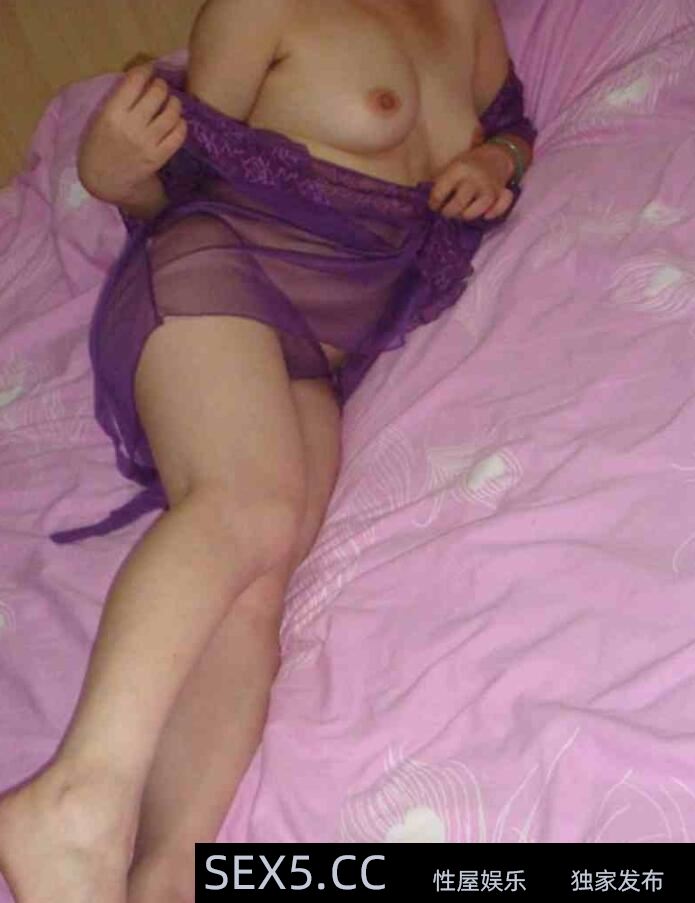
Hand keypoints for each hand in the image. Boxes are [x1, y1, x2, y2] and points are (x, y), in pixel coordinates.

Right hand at [78, 63, 187, 205]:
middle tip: (161, 87)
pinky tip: (177, 122)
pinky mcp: (158, 157)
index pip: (134, 81)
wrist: (104, 180)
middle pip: (156, 94)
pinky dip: (181, 124)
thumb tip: (143, 80)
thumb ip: (119, 100)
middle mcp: (131, 126)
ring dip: (174, 102)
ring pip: (170, 113)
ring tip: (172, 102)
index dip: (146, 70)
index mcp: (112, 113)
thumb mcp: (101, 118)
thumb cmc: (99, 145)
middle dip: (161, 85)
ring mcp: (147, 143)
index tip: (150, 70)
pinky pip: (178, 135)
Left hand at [428, 142, 514, 220]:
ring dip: (466, 216)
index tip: (434, 205)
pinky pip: (500, 207)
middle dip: (448, 212)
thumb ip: (441, 183)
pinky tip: (485, 215)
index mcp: (459, 169)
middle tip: (446, 212)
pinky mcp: (500, 194)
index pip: (440, 192)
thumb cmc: (467, 166)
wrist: (495, 156)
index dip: (434, 203)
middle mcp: (474, 179)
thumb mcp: (451, 167)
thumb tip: (430, 204)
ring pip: (476, 210)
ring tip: (461, 214)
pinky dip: (493, 213)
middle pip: (457, 204)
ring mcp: (489, 187)